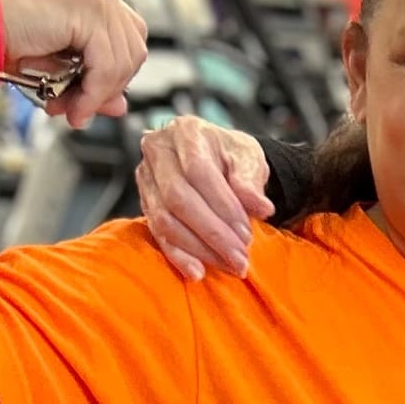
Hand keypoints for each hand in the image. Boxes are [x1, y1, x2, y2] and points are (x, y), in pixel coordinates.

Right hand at [0, 0, 147, 130]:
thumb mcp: (56, 59)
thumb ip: (93, 76)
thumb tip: (120, 106)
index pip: (125, 32)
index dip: (114, 71)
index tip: (91, 98)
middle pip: (133, 43)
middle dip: (109, 84)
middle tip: (78, 109)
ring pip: (126, 56)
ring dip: (99, 92)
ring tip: (70, 110)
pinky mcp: (87, 4)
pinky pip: (108, 61)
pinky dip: (95, 90)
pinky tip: (73, 104)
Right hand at [135, 115, 274, 279]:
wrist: (218, 158)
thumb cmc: (233, 155)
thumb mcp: (249, 157)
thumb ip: (251, 180)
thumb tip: (260, 207)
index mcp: (186, 132)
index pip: (198, 171)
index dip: (223, 205)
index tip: (246, 232)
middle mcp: (158, 151)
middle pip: (178, 198)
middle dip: (212, 233)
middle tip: (240, 257)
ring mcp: (146, 177)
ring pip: (165, 219)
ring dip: (198, 248)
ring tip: (229, 264)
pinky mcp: (145, 202)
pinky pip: (156, 233)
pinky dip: (177, 255)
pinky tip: (197, 271)